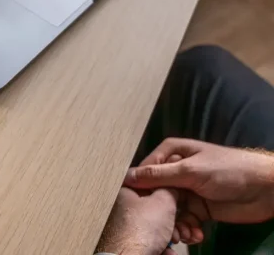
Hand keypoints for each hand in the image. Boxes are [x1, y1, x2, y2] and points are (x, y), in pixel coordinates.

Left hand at [96, 188, 177, 254]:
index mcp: (123, 192)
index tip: (178, 205)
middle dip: (172, 223)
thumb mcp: (163, 201)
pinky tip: (167, 253)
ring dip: (169, 237)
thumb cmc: (139, 231)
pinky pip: (149, 244)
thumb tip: (172, 191)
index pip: (149, 188)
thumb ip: (169, 191)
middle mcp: (120, 209)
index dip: (167, 198)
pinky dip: (161, 249)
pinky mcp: (127, 245)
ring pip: (153, 230)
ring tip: (173, 242)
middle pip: (154, 213)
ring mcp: (122, 229)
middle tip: (179, 229)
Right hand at [126, 138, 273, 224]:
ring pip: (169, 209)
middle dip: (159, 210)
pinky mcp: (198, 208)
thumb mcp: (190, 170)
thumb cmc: (227, 170)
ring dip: (174, 223)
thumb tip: (127, 177)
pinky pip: (184, 220)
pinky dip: (187, 229)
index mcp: (171, 153)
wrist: (264, 189)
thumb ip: (158, 175)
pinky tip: (195, 234)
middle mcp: (176, 171)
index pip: (145, 170)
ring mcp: (187, 190)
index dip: (140, 187)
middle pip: (156, 192)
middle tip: (163, 225)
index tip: (135, 204)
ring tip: (183, 235)